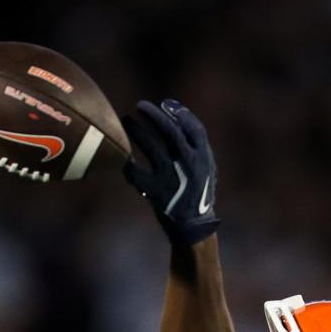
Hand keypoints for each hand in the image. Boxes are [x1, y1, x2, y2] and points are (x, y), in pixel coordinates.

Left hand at [122, 99, 218, 246]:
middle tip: (140, 106)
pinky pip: (135, 173)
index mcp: (203, 158)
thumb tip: (175, 111)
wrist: (193, 227)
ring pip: (150, 146)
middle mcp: (188, 165)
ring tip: (126, 120)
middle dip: (153, 115)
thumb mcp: (206, 168)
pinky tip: (123, 157)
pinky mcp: (155, 193)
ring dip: (136, 130)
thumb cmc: (197, 192)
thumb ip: (196, 144)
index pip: (192, 127)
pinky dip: (128, 164)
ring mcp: (171, 178)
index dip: (179, 113)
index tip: (165, 104)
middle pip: (169, 131)